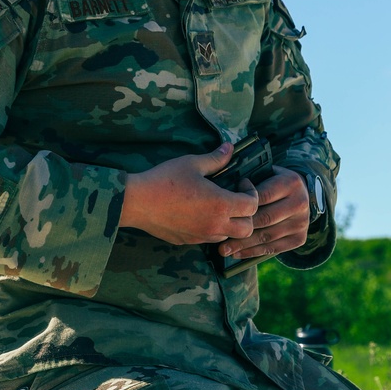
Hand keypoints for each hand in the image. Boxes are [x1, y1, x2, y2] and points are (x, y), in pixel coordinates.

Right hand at [119, 142, 258, 244]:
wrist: (137, 202)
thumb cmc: (164, 180)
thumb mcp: (192, 163)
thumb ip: (216, 158)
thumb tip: (230, 148)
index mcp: (221, 204)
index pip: (253, 206)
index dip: (252, 193)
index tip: (241, 183)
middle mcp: (215, 224)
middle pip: (247, 229)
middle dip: (247, 215)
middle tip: (236, 199)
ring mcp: (202, 236)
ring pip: (228, 236)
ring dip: (230, 224)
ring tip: (218, 207)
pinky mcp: (189, 241)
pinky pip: (209, 239)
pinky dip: (212, 229)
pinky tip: (200, 214)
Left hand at [218, 165, 309, 261]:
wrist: (302, 195)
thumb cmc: (275, 183)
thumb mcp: (269, 172)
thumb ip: (252, 177)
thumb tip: (226, 182)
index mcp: (291, 183)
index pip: (262, 196)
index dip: (242, 202)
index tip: (224, 208)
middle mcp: (300, 203)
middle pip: (265, 218)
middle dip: (241, 228)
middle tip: (220, 236)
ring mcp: (301, 223)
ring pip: (267, 236)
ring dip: (244, 245)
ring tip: (225, 249)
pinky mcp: (299, 238)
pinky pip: (273, 248)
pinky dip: (254, 252)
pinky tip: (238, 254)